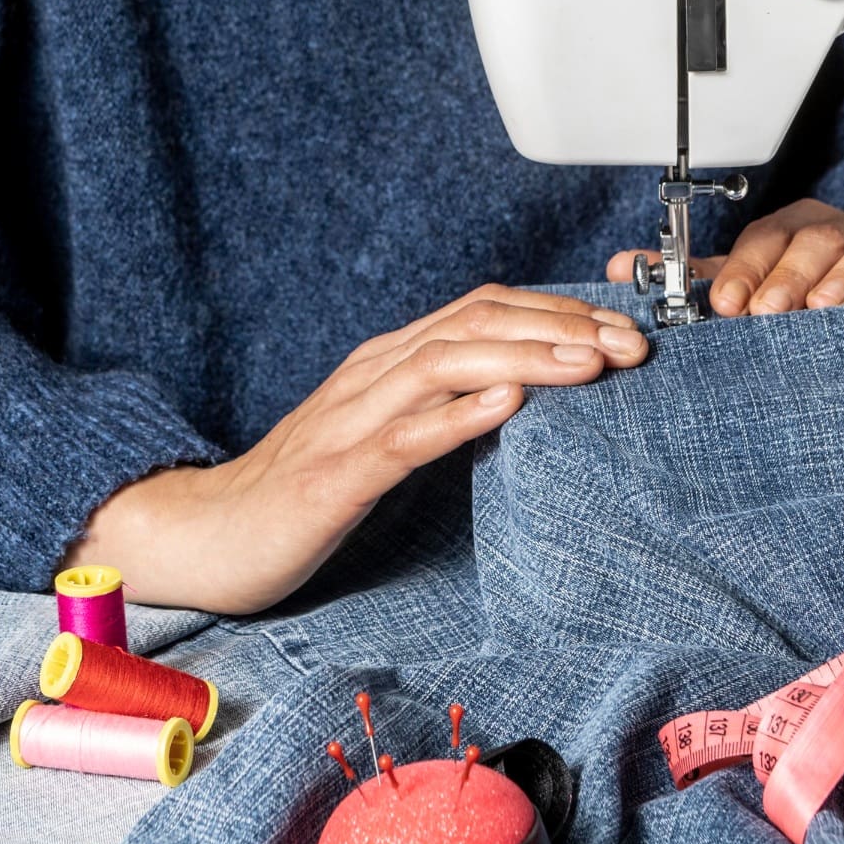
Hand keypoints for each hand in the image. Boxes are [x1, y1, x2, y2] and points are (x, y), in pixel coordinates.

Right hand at [63, 285, 649, 614]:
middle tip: (632, 345)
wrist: (212, 533)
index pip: (487, 311)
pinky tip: (508, 404)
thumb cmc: (308, 487)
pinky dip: (458, 414)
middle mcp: (376, 372)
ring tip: (592, 362)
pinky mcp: (337, 472)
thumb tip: (525, 389)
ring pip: (448, 362)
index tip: (622, 331)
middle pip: (479, 322)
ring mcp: (353, 417)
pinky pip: (403, 434)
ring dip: (528, 357)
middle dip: (563, 327)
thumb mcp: (387, 431)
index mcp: (393, 360)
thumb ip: (445, 404)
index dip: (559, 312)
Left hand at [606, 199, 843, 315]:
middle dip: (789, 276)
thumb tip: (623, 269)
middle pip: (815, 240)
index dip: (746, 269)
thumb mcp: (752, 282)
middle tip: (772, 313)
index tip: (729, 304)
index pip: (763, 240)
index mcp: (791, 232)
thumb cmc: (809, 287)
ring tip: (830, 305)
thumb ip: (699, 280)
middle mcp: (837, 229)